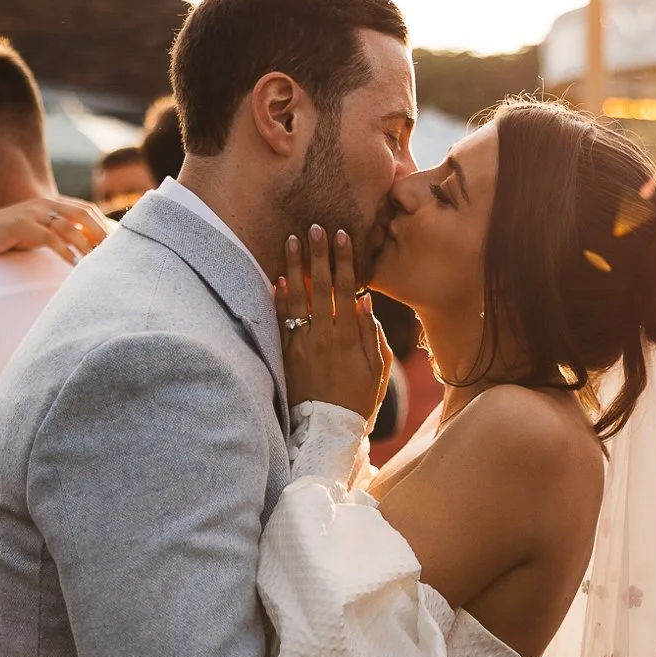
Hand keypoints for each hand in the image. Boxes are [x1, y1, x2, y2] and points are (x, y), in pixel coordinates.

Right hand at [0, 196, 107, 264]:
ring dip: (85, 245)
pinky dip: (65, 251)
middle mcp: (45, 204)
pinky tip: (74, 264)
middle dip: (100, 233)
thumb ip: (62, 232)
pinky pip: (50, 237)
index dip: (103, 226)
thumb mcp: (41, 231)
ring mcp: (33, 212)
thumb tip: (90, 244)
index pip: (87, 210)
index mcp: (52, 203)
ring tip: (96, 261)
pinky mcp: (21, 225)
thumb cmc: (12, 235)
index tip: (117, 244)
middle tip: (112, 253)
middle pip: (83, 215)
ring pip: (68, 226)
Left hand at [275, 226, 390, 418]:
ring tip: (292, 240)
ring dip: (294, 267)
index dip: (344, 261)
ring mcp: (301, 345)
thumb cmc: (358, 398)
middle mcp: (323, 337)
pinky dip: (279, 297)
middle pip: (319, 287)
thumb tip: (364, 300)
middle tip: (315, 227)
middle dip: (318, 255)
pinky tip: (277, 277)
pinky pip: (281, 320)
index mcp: (348, 338)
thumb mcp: (378, 369)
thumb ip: (371, 333)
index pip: (345, 289)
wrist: (328, 429)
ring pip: (296, 299)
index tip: (343, 236)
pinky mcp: (286, 354)